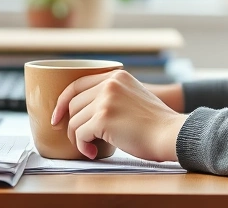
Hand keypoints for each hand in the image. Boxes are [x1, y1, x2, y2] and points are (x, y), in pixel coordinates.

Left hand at [51, 70, 187, 161]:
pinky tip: (93, 153)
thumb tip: (83, 111)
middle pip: (73, 104)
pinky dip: (83, 146)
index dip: (62, 101)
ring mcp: (106, 100)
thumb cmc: (154, 124)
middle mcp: (110, 83)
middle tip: (79, 140)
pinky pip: (79, 134)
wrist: (170, 134)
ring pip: (74, 120)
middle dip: (71, 124)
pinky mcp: (103, 118)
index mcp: (116, 75)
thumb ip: (112, 95)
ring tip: (91, 148)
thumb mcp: (134, 96)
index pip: (77, 83)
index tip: (57, 117)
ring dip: (78, 138)